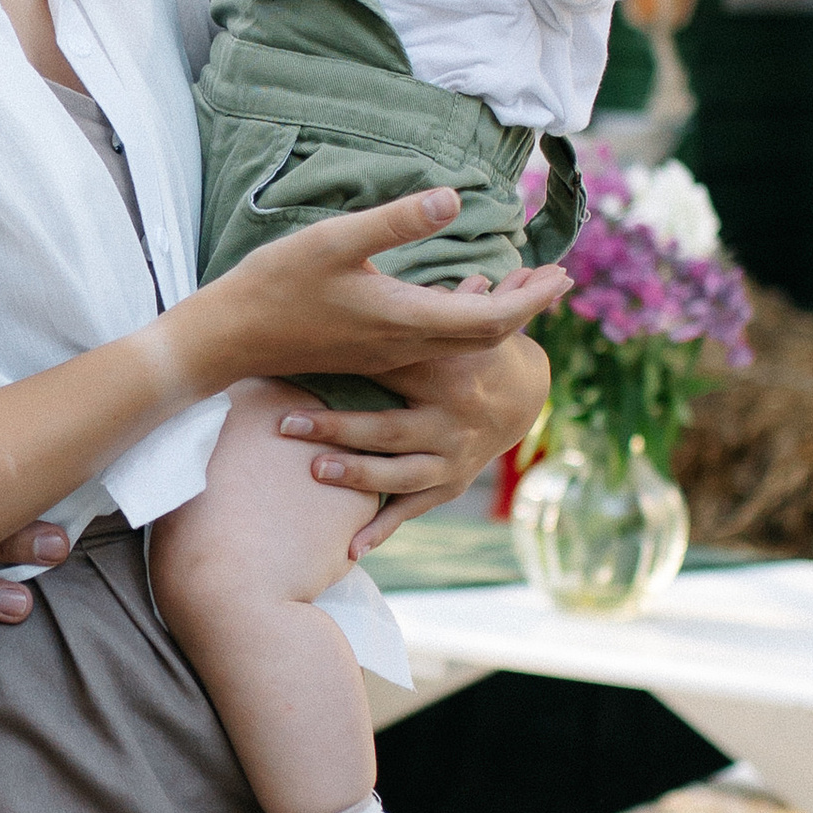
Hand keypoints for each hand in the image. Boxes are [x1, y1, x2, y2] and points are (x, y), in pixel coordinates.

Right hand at [189, 191, 565, 392]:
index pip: (492, 318)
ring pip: (463, 342)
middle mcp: (406, 344)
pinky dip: (466, 320)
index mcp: (406, 319)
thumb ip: (397, 220)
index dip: (533, 298)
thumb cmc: (275, 285)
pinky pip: (438, 343)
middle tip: (559, 278)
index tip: (564, 273)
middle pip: (487, 336)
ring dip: (500, 315)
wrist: (230, 339)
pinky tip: (461, 298)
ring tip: (523, 287)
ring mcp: (389, 352)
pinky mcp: (372, 351)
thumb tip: (457, 197)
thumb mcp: (335, 240)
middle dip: (528, 307)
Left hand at [276, 319, 556, 545]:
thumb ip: (447, 296)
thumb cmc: (474, 341)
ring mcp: (453, 456)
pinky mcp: (452, 482)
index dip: (348, 365)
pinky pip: (413, 508)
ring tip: (314, 470)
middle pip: (389, 427)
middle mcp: (454, 419)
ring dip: (355, 474)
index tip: (299, 362)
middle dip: (337, 427)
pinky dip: (383, 528)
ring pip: (399, 472)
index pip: (393, 369)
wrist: (525, 392)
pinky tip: (349, 549)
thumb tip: (459, 263)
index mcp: (451, 371)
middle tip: (287, 423)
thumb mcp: (467, 313)